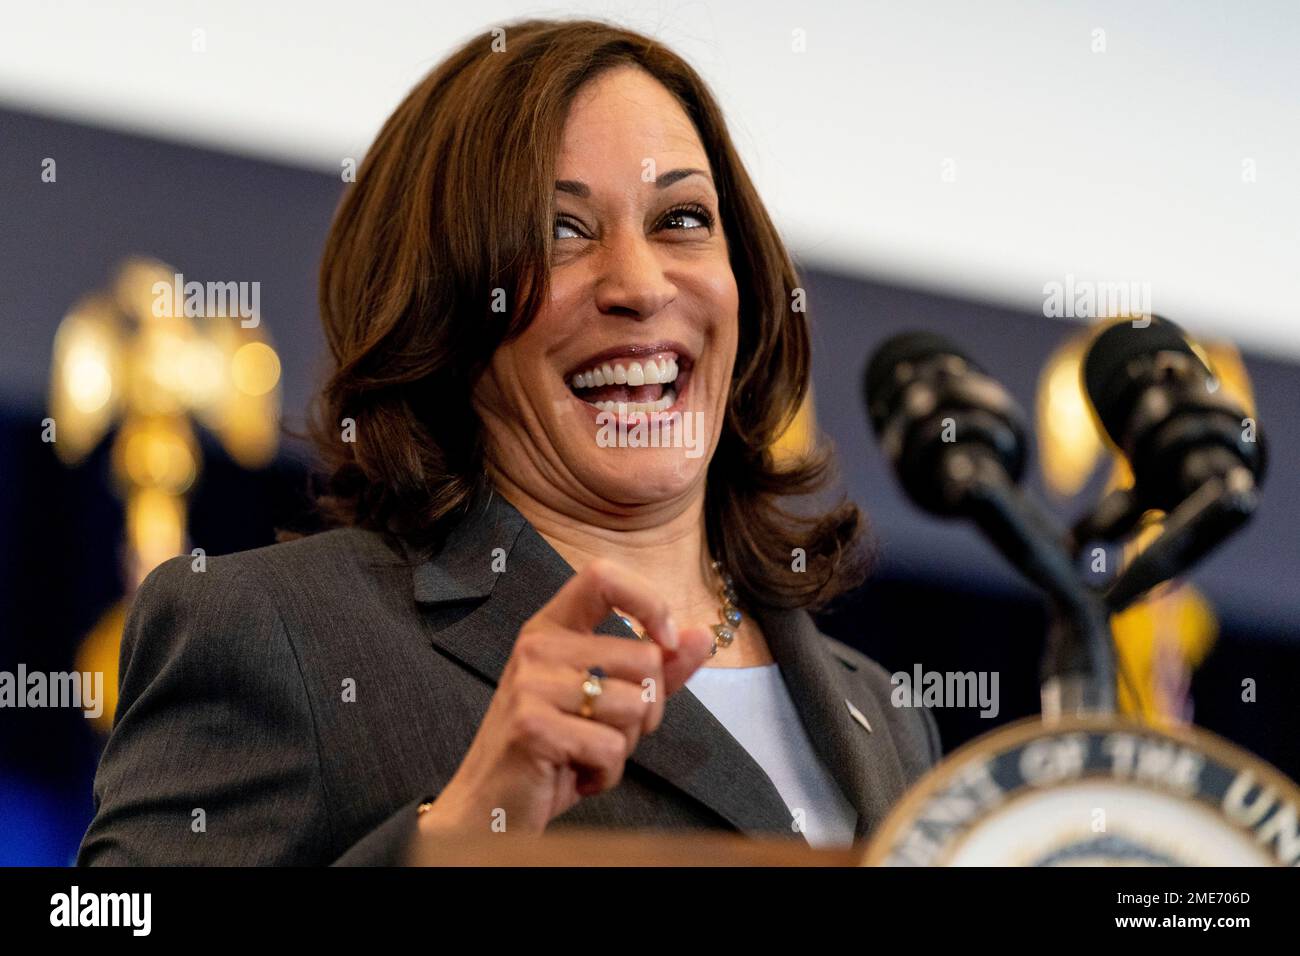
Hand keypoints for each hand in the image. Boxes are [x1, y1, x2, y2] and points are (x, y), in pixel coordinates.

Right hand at [419, 558, 714, 835]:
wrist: (490, 805)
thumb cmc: (554, 749)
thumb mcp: (606, 701)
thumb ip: (656, 667)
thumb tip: (702, 635)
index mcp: (553, 627)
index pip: (602, 577)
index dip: (648, 602)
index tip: (667, 642)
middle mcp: (538, 646)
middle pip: (644, 658)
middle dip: (646, 710)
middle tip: (607, 732)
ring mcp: (531, 684)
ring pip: (634, 705)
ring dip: (625, 746)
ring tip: (586, 753)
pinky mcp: (532, 726)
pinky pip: (611, 747)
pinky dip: (606, 773)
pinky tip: (577, 774)